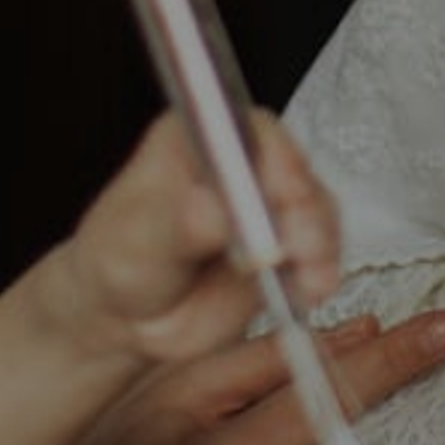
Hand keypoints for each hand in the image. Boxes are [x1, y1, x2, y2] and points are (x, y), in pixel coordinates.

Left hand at [61, 111, 343, 364]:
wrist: (131, 316)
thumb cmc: (122, 262)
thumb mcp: (134, 240)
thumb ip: (175, 223)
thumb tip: (213, 208)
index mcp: (196, 133)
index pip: (243, 128)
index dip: (266, 155)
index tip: (276, 192)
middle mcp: (240, 158)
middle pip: (291, 164)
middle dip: (301, 206)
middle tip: (292, 246)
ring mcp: (270, 200)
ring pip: (315, 206)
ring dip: (318, 243)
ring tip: (305, 278)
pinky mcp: (291, 240)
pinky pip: (322, 247)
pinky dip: (321, 268)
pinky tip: (309, 288)